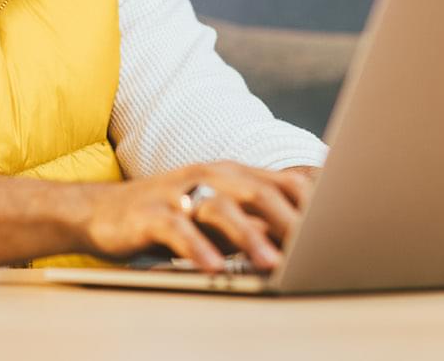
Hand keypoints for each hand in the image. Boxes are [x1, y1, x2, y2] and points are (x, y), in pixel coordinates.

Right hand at [76, 161, 313, 272]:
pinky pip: (179, 231)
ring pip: (222, 209)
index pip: (284, 181)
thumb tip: (309, 240)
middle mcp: (211, 176)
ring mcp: (180, 193)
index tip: (341, 228)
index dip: (314, 203)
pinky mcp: (152, 214)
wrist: (102, 211)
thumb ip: (258, 220)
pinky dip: (199, 250)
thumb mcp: (220, 216)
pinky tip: (214, 269)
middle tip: (317, 248)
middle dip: (290, 220)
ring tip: (273, 264)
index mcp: (234, 175)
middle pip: (259, 191)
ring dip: (250, 237)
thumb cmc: (173, 218)